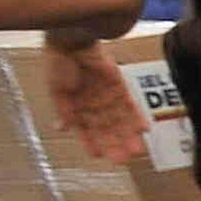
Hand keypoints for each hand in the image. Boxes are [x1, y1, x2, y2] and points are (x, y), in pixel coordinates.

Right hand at [40, 41, 145, 163]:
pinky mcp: (120, 87)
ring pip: (120, 120)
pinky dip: (137, 117)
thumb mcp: (56, 89)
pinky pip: (130, 105)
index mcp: (75, 106)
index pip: (85, 129)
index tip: (97, 155)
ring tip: (137, 151)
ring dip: (128, 136)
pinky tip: (144, 129)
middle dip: (114, 144)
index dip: (90, 142)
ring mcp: (107, 96)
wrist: (73, 40)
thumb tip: (62, 129)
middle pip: (105, 128)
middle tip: (123, 160)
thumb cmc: (59, 62)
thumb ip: (62, 110)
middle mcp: (93, 104)